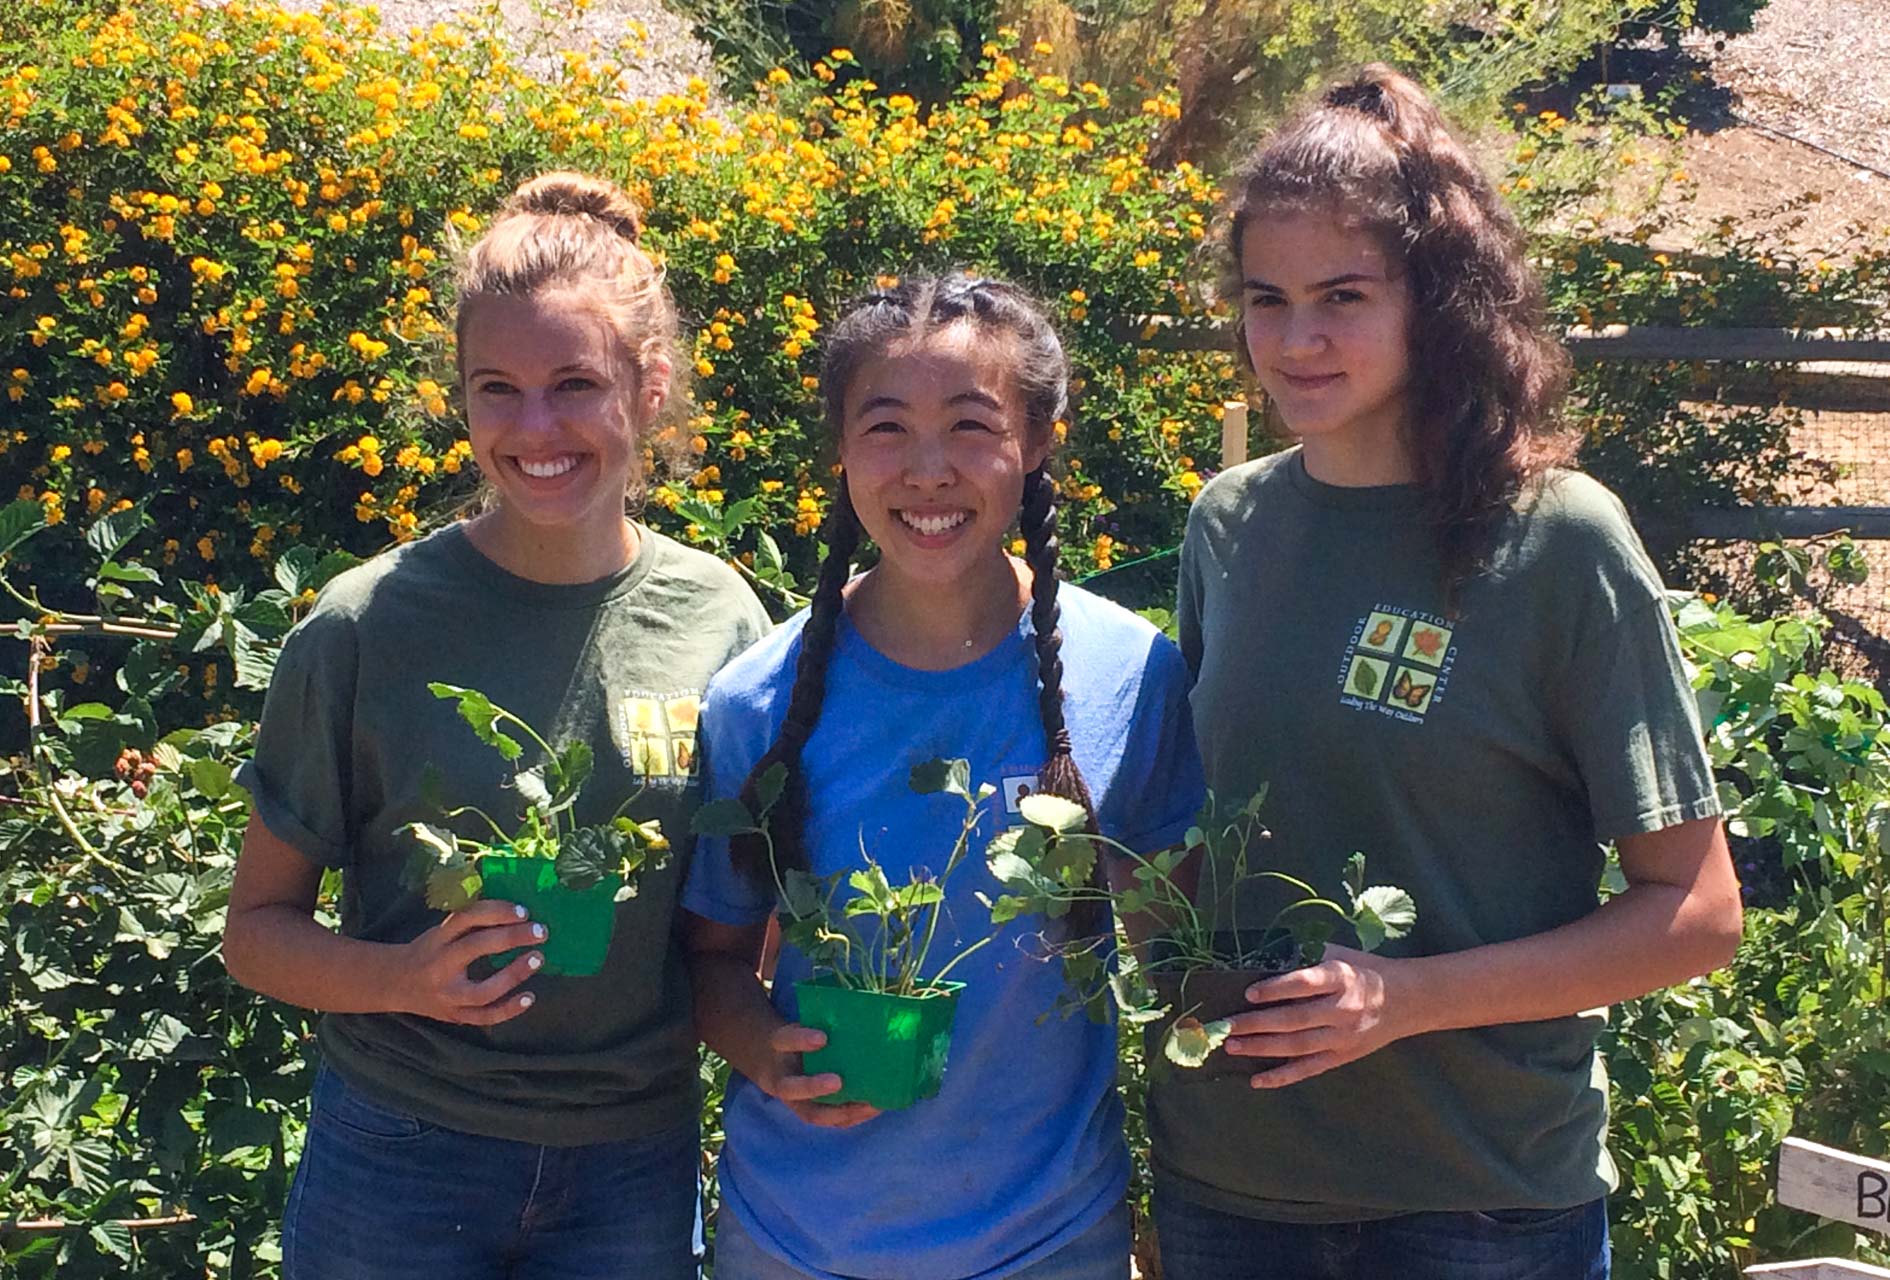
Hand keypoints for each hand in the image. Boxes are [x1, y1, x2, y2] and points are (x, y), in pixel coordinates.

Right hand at [391, 899, 546, 1025]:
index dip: (496, 912)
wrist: (395, 984)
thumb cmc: (429, 951)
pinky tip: (529, 997)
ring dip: (513, 975)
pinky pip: (484, 1017)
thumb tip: (515, 913)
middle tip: (540, 932)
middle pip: (475, 948)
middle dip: (510, 938)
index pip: (467, 918)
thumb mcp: (442, 932)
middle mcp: (440, 965)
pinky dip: (509, 1010)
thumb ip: (471, 923)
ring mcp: (447, 995)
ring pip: (482, 990)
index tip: (523, 912)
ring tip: (537, 959)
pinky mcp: (455, 1015)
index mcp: (438, 938)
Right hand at [759, 1024, 881, 1128]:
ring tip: (869, 1104)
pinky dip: (852, 1117)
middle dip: (814, 1087)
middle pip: (791, 1088)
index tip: (822, 1037)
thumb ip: (824, 1022)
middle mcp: (782, 1077)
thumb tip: (864, 1015)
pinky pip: (828, 1121)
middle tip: (838, 1082)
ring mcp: (795, 1100)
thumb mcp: (804, 1023)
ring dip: (841, 1111)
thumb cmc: (801, 1037)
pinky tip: (873, 1109)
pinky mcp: (810, 1112)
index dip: (802, 1040)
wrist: (775, 1060)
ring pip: (812, 1112)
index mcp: (779, 1046)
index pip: (786, 1040)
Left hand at [1222, 945, 1416, 1087]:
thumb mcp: (1340, 954)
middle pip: (1295, 1019)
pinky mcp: (1342, 1057)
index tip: (1249, 992)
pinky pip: (1308, 1069)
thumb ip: (1306, 955)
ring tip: (1232, 1046)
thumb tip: (1264, 957)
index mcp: (1341, 978)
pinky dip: (1282, 1077)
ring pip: (1297, 1046)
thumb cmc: (1364, 971)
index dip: (1276, 988)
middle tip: (1226, 1025)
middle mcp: (1342, 1010)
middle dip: (1257, 1023)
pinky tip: (1257, 1080)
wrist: (1406, 1000)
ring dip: (1261, 1048)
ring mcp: (1342, 1037)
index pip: (1304, 984)